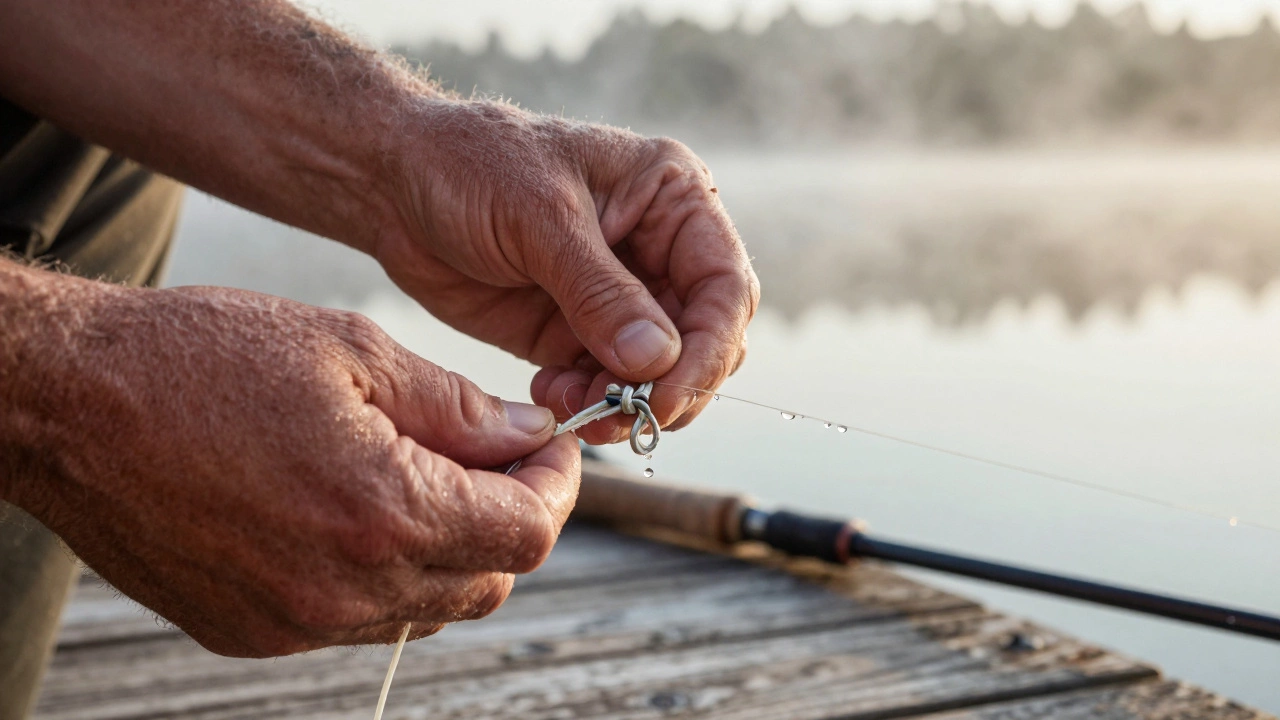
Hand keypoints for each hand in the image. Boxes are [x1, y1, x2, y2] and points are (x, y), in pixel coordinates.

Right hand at [10, 281, 578, 656]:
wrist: (68, 405)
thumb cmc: (201, 359)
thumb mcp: (351, 352)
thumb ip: (457, 407)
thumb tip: (525, 435)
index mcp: (381, 512)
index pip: (527, 533)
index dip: (556, 487)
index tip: (551, 449)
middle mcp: (344, 590)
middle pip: (490, 579)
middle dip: (512, 517)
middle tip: (497, 456)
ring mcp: (296, 622)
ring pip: (430, 607)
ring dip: (454, 548)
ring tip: (428, 474)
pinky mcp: (254, 632)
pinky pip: (360, 620)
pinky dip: (387, 573)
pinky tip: (361, 511)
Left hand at [373, 101, 758, 443]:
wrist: (396, 183)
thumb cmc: (471, 167)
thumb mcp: (540, 220)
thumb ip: (600, 292)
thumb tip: (657, 359)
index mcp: (671, 197)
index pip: (725, 285)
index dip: (708, 348)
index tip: (669, 394)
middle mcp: (658, 248)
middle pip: (705, 338)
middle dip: (673, 385)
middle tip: (625, 415)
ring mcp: (620, 295)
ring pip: (661, 373)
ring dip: (630, 404)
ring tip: (579, 410)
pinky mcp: (578, 332)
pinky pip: (609, 385)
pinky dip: (591, 405)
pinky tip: (551, 398)